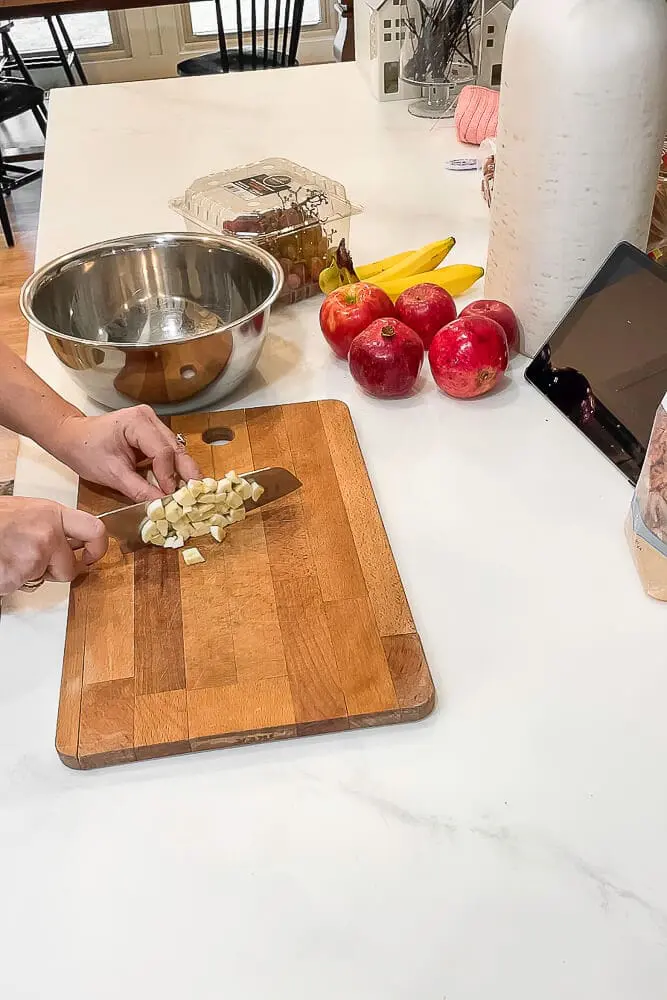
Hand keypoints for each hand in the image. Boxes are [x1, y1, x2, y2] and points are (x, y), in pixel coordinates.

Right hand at [0, 497, 107, 595]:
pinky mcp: (18, 575)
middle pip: (70, 567)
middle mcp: (48, 534)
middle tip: (42, 565)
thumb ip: (50, 524)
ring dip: (29, 574)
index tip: (91, 556)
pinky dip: (11, 581)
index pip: (94, 530)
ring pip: (43, 579)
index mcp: (52, 513)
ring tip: (10, 556)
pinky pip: (22, 586)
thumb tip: (68, 540)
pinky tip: (2, 564)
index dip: (97, 549)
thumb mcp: (26, 511)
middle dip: (58, 572)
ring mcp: (34, 556)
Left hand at [51, 406, 200, 501]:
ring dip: (181, 471)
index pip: (162, 451)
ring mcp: (152, 424)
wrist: (72, 438)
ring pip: (175, 450)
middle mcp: (149, 418)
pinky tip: (178, 483)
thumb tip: (161, 504)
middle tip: (197, 494)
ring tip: (189, 492)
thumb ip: (138, 489)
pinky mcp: (152, 433)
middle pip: (175, 448)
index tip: (170, 496)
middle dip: (186, 472)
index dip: (168, 476)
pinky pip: (168, 451)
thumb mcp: (111, 474)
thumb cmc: (86, 451)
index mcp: (137, 422)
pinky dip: (172, 468)